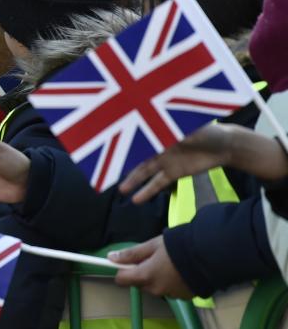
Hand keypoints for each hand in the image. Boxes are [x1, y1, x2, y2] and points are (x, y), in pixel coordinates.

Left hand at [109, 236, 193, 297]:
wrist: (207, 256)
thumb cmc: (176, 247)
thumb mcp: (151, 246)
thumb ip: (131, 254)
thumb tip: (110, 258)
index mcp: (145, 276)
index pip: (122, 280)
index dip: (121, 271)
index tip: (126, 263)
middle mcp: (156, 289)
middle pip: (140, 283)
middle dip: (141, 273)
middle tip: (152, 258)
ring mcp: (171, 295)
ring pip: (155, 287)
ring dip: (156, 278)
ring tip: (168, 264)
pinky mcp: (184, 297)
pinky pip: (169, 290)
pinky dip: (170, 283)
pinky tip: (178, 272)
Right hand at [118, 124, 287, 203]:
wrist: (225, 145)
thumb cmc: (208, 130)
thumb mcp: (192, 128)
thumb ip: (176, 132)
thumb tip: (164, 133)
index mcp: (158, 132)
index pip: (136, 137)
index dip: (122, 142)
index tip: (108, 145)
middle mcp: (156, 147)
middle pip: (135, 156)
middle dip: (120, 163)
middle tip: (104, 171)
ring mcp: (164, 160)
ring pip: (143, 172)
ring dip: (133, 182)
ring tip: (120, 191)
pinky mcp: (173, 172)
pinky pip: (157, 184)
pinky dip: (148, 192)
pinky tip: (137, 200)